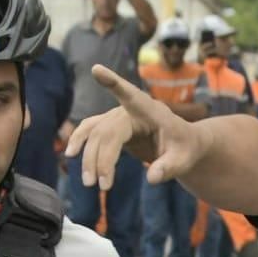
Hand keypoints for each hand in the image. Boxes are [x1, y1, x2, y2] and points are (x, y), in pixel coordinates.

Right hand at [65, 65, 206, 188]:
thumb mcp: (185, 160)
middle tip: (101, 187)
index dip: (113, 82)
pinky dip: (80, 142)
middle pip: (107, 132)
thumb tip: (153, 178)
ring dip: (89, 157)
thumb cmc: (186, 148)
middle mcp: (131, 109)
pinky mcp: (111, 125)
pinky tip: (71, 154)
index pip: (131, 95)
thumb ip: (170, 167)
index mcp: (152, 111)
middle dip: (101, 159)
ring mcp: (118, 116)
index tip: (96, 69)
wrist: (183, 144)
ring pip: (95, 134)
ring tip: (89, 183)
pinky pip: (90, 131)